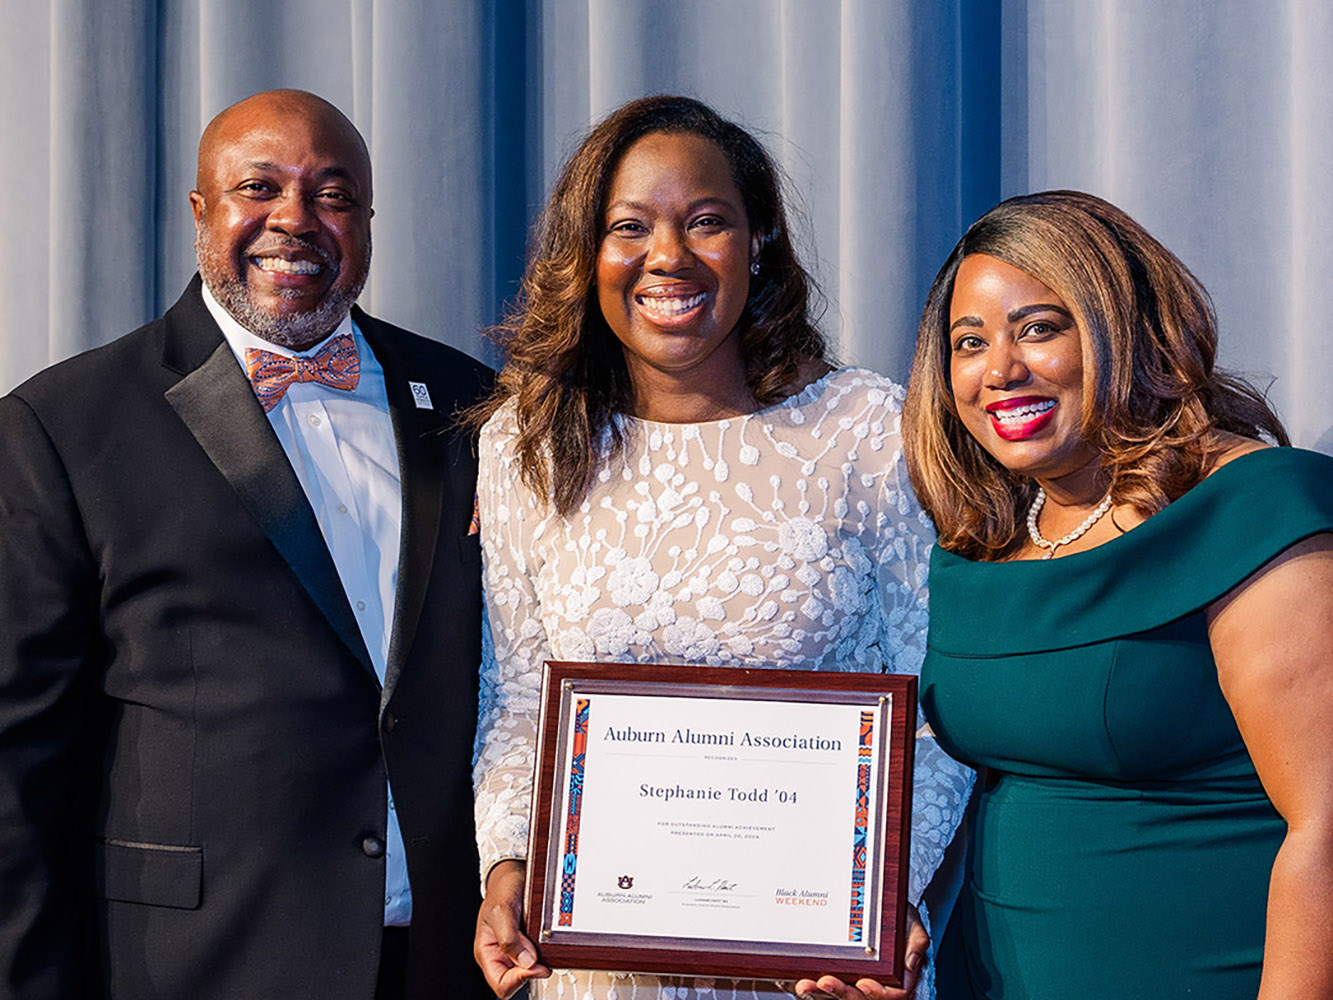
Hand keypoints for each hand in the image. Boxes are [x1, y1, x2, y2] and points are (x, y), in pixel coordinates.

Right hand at [473, 860, 550, 997]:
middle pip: (516, 982)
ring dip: (539, 962)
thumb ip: (510, 938)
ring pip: (529, 972)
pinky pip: (537, 958)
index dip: (519, 980)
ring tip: (542, 944)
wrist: (513, 875)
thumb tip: (526, 962)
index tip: (535, 965)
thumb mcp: (501, 910)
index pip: (501, 984)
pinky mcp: (527, 945)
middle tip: (542, 956)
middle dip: (531, 971)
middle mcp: (500, 956)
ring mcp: (514, 951)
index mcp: (486, 953)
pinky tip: (545, 941)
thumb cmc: (501, 889)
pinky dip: (544, 953)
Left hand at [793, 903, 927, 999]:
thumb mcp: (911, 923)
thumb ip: (916, 940)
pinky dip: (807, 987)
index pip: (893, 995)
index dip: (878, 993)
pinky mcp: (834, 979)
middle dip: (841, 993)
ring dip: (818, 994)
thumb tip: (910, 961)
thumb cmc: (897, 918)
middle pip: (859, 999)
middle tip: (825, 982)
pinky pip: (820, 990)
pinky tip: (794, 980)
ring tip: (804, 985)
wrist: (877, 906)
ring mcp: (852, 984)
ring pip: (836, 998)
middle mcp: (874, 986)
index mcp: (898, 980)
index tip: (864, 983)